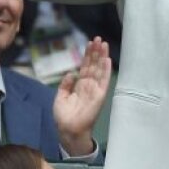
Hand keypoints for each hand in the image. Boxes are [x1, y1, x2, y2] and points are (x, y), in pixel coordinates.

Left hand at [53, 38, 110, 155]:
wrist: (68, 130)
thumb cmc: (64, 116)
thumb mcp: (60, 97)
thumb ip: (66, 84)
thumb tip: (71, 72)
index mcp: (80, 85)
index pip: (86, 67)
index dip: (88, 55)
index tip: (90, 43)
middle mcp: (89, 85)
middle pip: (94, 65)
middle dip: (96, 52)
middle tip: (98, 38)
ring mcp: (95, 90)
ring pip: (100, 70)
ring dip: (102, 57)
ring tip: (103, 44)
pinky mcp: (100, 96)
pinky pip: (104, 81)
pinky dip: (106, 71)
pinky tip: (107, 60)